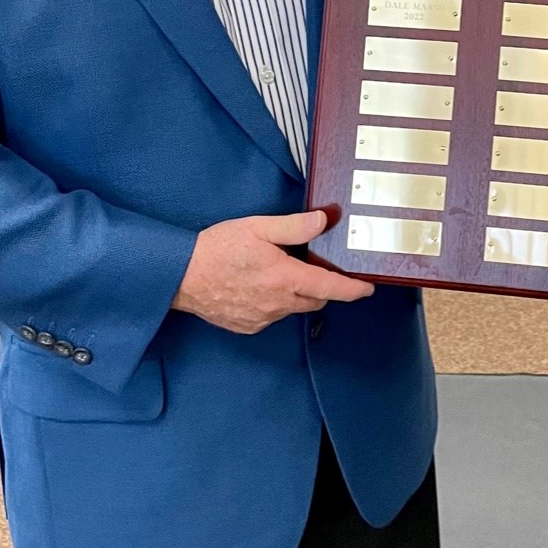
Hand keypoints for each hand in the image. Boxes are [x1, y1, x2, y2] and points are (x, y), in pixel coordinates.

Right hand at [173, 209, 373, 333]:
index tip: (368, 288)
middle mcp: (278, 304)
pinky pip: (271, 316)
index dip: (353, 289)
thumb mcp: (257, 227)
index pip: (331, 288)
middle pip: (315, 300)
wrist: (179, 276)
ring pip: (293, 309)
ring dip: (295, 295)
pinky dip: (274, 304)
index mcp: (285, 279)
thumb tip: (322, 221)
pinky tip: (257, 287)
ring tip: (277, 273)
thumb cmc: (216, 249)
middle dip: (322, 288)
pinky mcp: (247, 326)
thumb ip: (293, 226)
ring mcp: (262, 318)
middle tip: (314, 269)